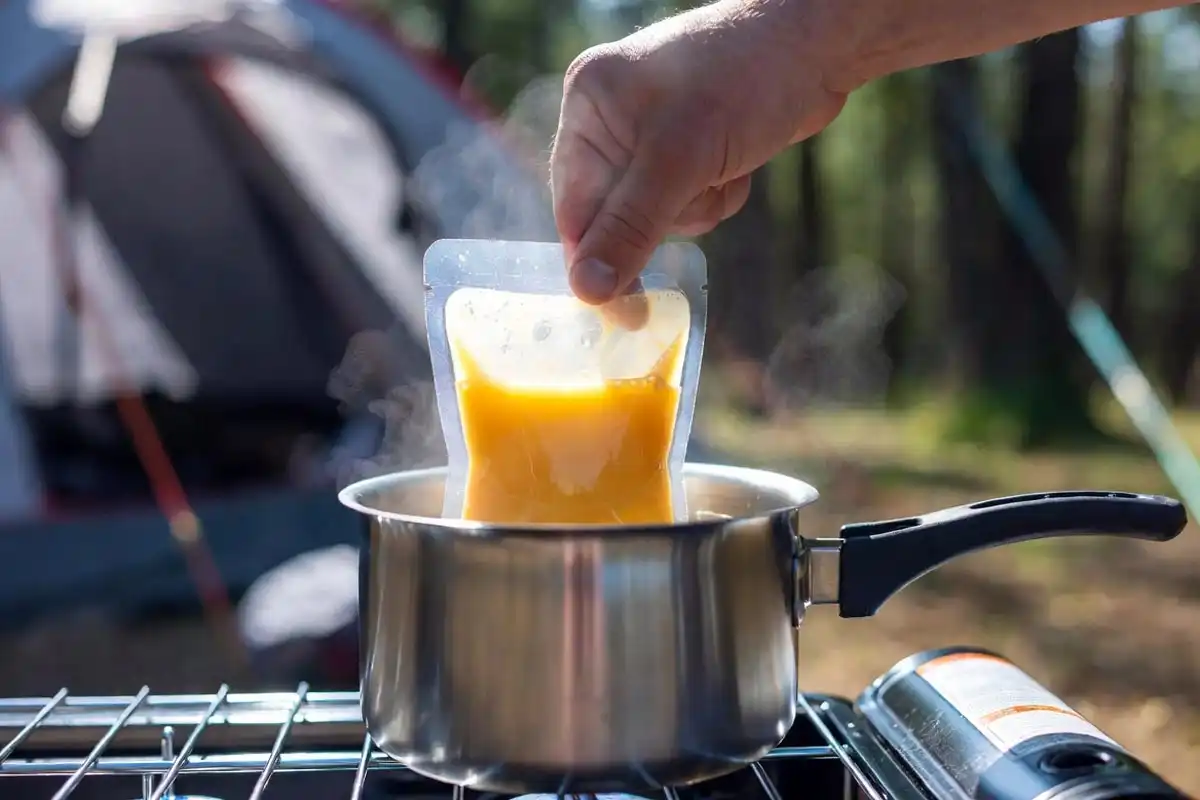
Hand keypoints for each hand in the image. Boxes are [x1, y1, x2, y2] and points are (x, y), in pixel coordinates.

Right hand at [550, 0, 854, 303]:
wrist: (818, 47)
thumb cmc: (744, 82)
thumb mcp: (681, 161)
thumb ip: (630, 227)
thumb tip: (588, 292)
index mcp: (589, 103)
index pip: (574, 204)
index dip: (596, 259)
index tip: (622, 312)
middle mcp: (611, 117)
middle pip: (614, 214)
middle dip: (662, 217)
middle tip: (700, 193)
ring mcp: (650, 132)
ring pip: (656, 214)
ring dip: (696, 207)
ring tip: (724, 169)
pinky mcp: (689, 145)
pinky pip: (686, 200)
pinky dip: (714, 196)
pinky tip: (737, 167)